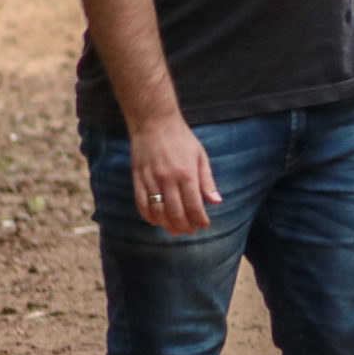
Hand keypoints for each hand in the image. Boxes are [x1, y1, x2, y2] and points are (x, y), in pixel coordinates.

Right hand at [130, 118, 219, 235]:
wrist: (154, 122)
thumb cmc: (182, 139)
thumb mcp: (200, 156)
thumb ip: (207, 181)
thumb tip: (216, 201)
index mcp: (187, 174)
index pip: (194, 205)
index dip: (200, 219)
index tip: (204, 225)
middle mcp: (168, 179)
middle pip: (176, 212)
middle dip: (185, 226)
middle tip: (190, 231)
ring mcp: (151, 180)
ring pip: (158, 212)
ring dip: (167, 225)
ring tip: (175, 231)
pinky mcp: (137, 178)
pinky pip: (141, 203)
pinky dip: (148, 216)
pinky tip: (156, 222)